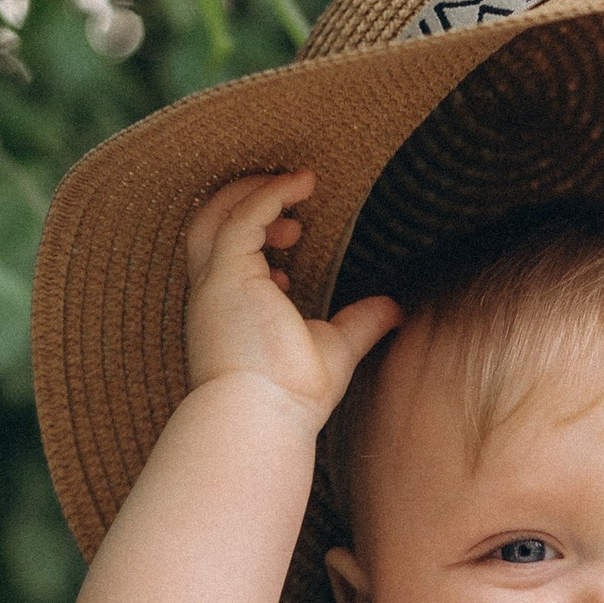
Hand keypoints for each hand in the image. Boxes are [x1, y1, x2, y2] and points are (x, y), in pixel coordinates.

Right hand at [183, 168, 400, 429]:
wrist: (263, 419)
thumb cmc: (290, 398)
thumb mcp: (335, 350)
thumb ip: (360, 324)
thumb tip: (395, 309)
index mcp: (229, 312)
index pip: (228, 257)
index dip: (258, 236)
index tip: (295, 235)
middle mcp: (213, 295)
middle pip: (208, 227)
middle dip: (243, 202)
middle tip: (290, 198)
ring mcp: (214, 284)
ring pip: (215, 214)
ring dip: (252, 192)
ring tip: (298, 187)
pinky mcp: (226, 275)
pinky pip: (244, 216)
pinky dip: (271, 193)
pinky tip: (303, 183)